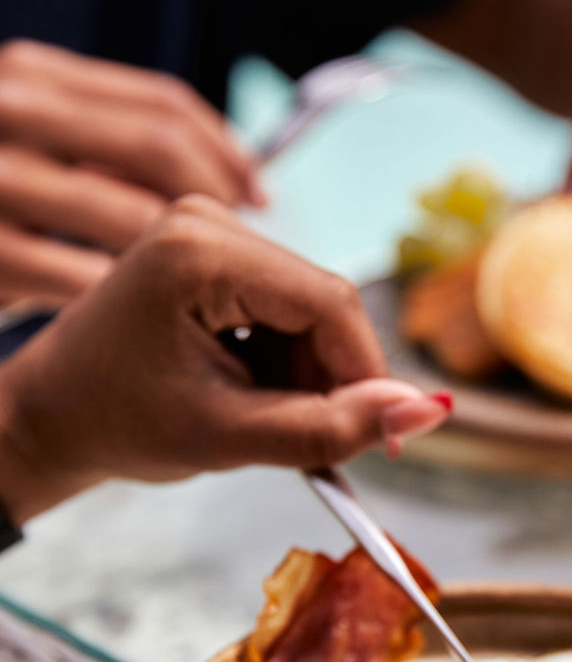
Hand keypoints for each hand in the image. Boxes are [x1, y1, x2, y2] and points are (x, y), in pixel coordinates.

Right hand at [0, 41, 264, 302]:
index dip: (226, 149)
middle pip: (157, 149)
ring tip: (212, 286)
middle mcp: (7, 114)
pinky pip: (92, 280)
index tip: (261, 192)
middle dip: (220, 198)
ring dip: (188, 258)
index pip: (159, 102)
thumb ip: (101, 143)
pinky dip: (138, 303)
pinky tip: (157, 319)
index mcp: (28, 77)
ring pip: (133, 218)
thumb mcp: (29, 146)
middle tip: (249, 243)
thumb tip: (229, 176)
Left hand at [0, 196, 449, 522]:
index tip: (380, 438)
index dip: (366, 374)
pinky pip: (288, 305)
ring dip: (307, 372)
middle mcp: (206, 221)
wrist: (53, 416)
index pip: (329, 304)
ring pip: (312, 309)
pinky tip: (247, 387)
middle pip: (323, 304)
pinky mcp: (216, 248)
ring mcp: (210, 228)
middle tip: (306, 441)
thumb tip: (427, 412)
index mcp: (198, 253)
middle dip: (329, 378)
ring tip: (257, 415)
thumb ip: (331, 427)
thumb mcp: (229, 438)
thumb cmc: (117, 423)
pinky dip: (286, 357)